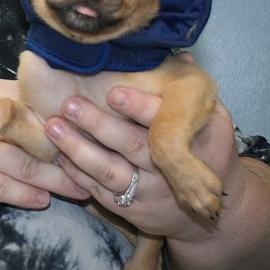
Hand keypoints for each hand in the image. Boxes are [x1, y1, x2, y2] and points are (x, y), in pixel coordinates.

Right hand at [0, 70, 86, 208]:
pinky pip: (0, 187)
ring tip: (85, 189)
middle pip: (40, 132)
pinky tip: (43, 203)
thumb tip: (18, 95)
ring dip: (58, 179)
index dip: (64, 114)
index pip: (35, 98)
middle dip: (72, 149)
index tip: (89, 125)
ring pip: (27, 164)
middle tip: (99, 162)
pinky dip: (24, 196)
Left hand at [43, 82, 240, 242]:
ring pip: (110, 171)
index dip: (139, 108)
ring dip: (78, 149)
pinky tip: (58, 154)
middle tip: (70, 105)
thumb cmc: (208, 151)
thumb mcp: (213, 120)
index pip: (165, 121)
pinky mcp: (132, 209)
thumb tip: (180, 57)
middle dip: (98, 125)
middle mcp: (173, 168)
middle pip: (132, 146)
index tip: (114, 93)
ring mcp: (151, 191)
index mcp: (195, 139)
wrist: (216, 211)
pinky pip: (100, 191)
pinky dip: (78, 173)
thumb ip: (192, 92)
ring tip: (54, 127)